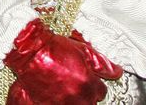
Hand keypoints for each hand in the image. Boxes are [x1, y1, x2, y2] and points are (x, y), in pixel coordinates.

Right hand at [3, 19, 122, 104]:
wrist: (29, 50)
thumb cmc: (54, 47)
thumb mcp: (83, 50)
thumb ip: (102, 63)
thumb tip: (116, 71)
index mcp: (88, 85)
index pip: (101, 92)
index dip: (96, 84)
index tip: (90, 79)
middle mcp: (77, 98)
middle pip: (89, 103)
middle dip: (86, 95)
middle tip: (77, 84)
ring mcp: (61, 103)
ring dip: (73, 100)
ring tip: (66, 91)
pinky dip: (56, 102)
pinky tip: (55, 96)